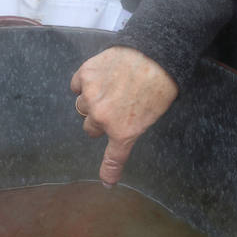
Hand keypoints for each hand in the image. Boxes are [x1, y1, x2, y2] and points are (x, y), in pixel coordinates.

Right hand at [70, 47, 177, 184]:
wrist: (154, 54)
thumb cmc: (160, 83)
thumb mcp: (153, 113)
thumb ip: (131, 123)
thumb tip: (121, 126)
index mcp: (124, 131)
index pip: (114, 158)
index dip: (109, 172)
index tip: (107, 182)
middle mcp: (103, 118)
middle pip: (90, 127)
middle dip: (99, 119)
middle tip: (113, 105)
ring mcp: (91, 96)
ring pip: (82, 106)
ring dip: (91, 100)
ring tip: (108, 86)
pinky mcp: (85, 75)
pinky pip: (76, 85)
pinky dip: (83, 83)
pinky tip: (99, 75)